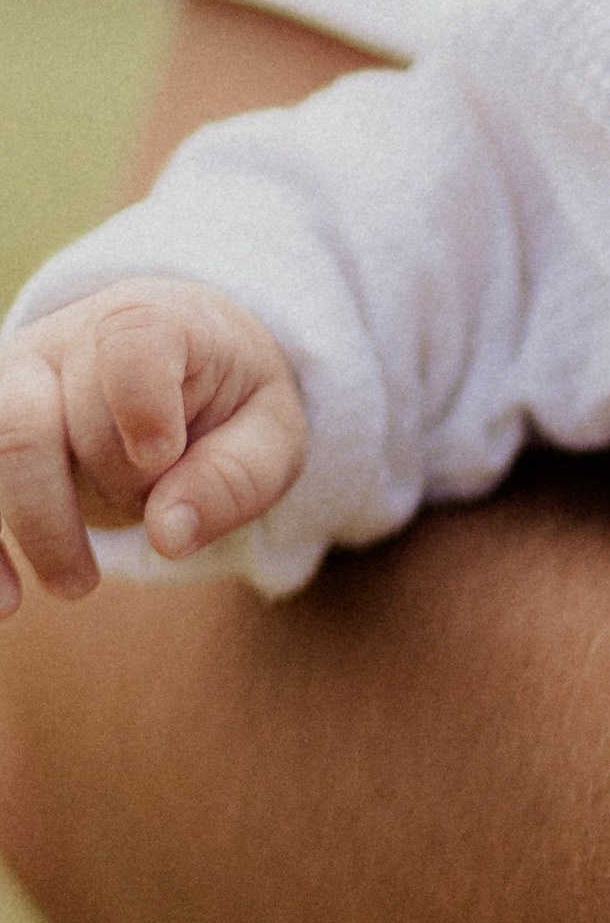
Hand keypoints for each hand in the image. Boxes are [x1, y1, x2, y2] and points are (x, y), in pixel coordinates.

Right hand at [0, 282, 306, 608]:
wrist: (185, 366)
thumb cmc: (232, 403)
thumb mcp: (269, 437)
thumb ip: (234, 478)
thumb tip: (169, 536)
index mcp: (153, 321)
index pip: (129, 341)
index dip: (138, 399)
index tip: (161, 454)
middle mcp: (66, 340)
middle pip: (45, 417)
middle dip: (102, 485)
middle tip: (153, 522)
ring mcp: (15, 380)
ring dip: (33, 524)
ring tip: (79, 585)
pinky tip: (8, 601)